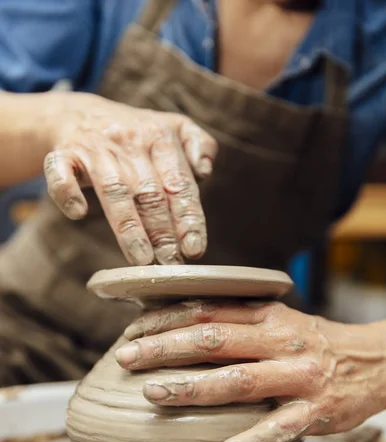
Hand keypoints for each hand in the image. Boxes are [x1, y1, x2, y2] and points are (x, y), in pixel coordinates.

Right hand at [43, 92, 216, 264]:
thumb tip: (205, 171)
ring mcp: (94, 150)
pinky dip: (68, 193)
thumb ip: (199, 145)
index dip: (188, 218)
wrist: (78, 114)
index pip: (179, 184)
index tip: (194, 249)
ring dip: (128, 226)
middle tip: (170, 264)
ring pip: (114, 191)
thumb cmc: (136, 133)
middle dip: (162, 232)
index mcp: (160, 137)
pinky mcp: (62, 156)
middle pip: (149, 193)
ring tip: (141, 259)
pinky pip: (61, 175)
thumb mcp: (174, 127)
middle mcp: (129, 143)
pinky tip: (79, 214)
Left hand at [115, 301, 385, 441]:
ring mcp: (297, 377)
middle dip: (165, 348)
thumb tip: (180, 324)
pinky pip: (279, 428)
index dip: (166, 320)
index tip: (132, 330)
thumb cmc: (314, 342)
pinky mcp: (314, 412)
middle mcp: (280, 342)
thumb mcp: (278, 320)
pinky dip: (251, 440)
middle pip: (214, 340)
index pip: (208, 311)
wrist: (372, 363)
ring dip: (193, 388)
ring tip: (153, 394)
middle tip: (125, 357)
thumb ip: (237, 322)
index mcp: (267, 317)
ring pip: (239, 380)